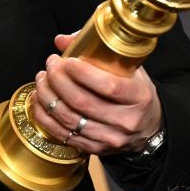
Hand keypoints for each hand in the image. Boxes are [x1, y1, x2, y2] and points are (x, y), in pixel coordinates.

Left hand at [30, 32, 162, 155]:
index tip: (66, 60)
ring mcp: (110, 138)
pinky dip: (45, 116)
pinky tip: (40, 101)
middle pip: (82, 102)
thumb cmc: (135, 92)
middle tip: (50, 66)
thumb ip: (98, 51)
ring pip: (69, 119)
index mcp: (139, 96)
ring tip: (42, 80)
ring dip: (48, 97)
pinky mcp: (95, 149)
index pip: (108, 86)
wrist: (149, 128)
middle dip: (58, 81)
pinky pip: (63, 134)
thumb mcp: (129, 69)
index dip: (82, 72)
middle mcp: (125, 120)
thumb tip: (62, 40)